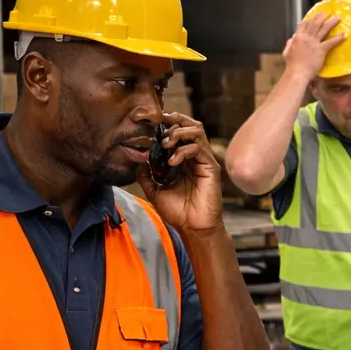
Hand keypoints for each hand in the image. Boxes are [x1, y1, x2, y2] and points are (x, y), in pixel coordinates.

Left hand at [140, 115, 222, 233]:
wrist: (192, 227)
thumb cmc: (177, 211)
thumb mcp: (154, 190)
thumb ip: (146, 175)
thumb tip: (138, 160)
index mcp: (184, 160)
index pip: (179, 132)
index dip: (168, 124)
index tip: (154, 126)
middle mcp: (195, 157)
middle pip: (190, 125)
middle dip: (174, 122)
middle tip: (160, 131)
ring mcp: (204, 161)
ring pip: (196, 131)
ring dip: (178, 133)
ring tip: (166, 143)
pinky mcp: (211, 167)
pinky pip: (199, 148)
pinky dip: (184, 150)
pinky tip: (173, 162)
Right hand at [282, 12, 346, 82]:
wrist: (297, 73)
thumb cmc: (292, 65)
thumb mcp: (287, 52)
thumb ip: (290, 43)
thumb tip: (292, 38)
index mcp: (297, 38)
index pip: (303, 25)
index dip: (309, 19)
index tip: (314, 15)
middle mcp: (306, 38)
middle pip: (314, 23)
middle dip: (321, 16)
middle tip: (327, 12)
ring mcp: (313, 43)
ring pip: (323, 29)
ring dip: (331, 22)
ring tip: (337, 18)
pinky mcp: (320, 50)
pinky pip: (331, 42)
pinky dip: (338, 38)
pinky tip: (344, 35)